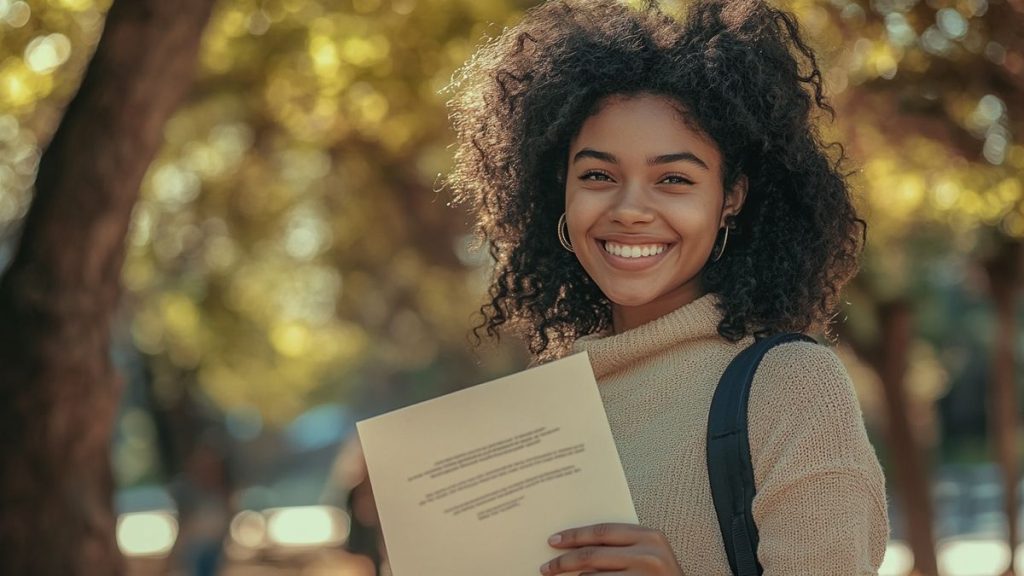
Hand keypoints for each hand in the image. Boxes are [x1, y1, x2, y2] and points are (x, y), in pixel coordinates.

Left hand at [540, 523, 682, 574]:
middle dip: (565, 562)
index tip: (554, 540)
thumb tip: (579, 542)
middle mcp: (649, 555)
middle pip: (593, 555)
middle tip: (546, 567)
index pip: (603, 531)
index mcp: (650, 537)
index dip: (575, 535)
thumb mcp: (648, 553)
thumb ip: (622, 545)